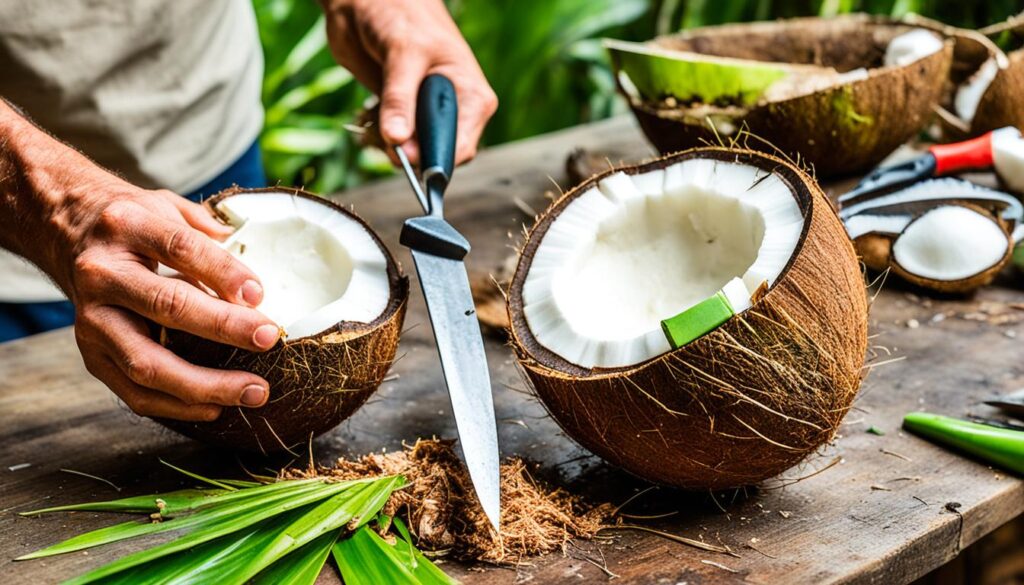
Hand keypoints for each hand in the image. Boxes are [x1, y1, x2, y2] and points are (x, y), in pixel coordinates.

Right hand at [50, 173, 280, 421]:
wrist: (67, 233)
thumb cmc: (133, 224)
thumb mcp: (166, 206)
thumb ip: (208, 231)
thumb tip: (249, 267)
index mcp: (126, 226)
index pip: (180, 248)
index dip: (222, 272)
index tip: (259, 295)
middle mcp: (102, 274)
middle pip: (167, 306)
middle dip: (223, 327)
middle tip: (268, 338)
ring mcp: (91, 320)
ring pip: (148, 362)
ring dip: (206, 383)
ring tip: (254, 392)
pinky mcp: (91, 355)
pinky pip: (134, 392)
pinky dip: (177, 406)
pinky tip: (216, 407)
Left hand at [320, 0, 497, 164]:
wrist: (371, 1)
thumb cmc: (400, 14)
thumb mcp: (402, 53)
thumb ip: (400, 98)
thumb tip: (398, 141)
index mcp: (473, 98)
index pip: (460, 148)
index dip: (432, 159)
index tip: (402, 155)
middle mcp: (455, 113)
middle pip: (435, 157)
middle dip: (407, 153)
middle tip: (383, 131)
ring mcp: (428, 118)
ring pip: (412, 155)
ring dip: (388, 145)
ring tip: (377, 115)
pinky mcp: (405, 118)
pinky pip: (394, 145)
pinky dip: (378, 138)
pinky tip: (373, 116)